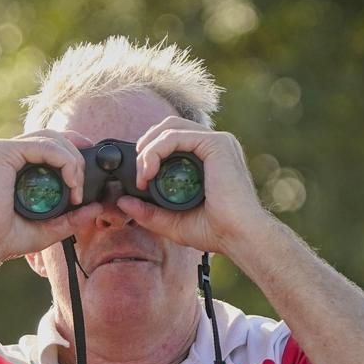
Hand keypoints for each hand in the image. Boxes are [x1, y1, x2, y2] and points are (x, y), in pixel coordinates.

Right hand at [0, 129, 101, 264]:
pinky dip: (64, 161)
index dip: (75, 151)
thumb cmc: (5, 238)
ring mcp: (4, 149)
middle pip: (55, 137)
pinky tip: (69, 182)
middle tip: (81, 187)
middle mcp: (10, 152)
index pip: (52, 145)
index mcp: (16, 164)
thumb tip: (98, 206)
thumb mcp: (49, 226)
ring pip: (52, 138)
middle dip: (77, 157)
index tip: (89, 172)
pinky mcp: (2, 152)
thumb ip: (73, 217)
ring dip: (73, 161)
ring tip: (76, 188)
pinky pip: (43, 146)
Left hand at [117, 116, 268, 254]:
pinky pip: (176, 136)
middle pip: (168, 127)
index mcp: (208, 158)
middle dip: (145, 146)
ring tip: (142, 174)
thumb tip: (123, 201)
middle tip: (138, 175)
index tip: (141, 181)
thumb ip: (148, 212)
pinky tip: (149, 170)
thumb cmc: (216, 230)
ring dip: (147, 149)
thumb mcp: (172, 221)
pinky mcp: (217, 144)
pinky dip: (156, 150)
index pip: (172, 139)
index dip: (150, 152)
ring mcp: (217, 142)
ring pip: (169, 128)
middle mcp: (213, 145)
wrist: (239, 236)